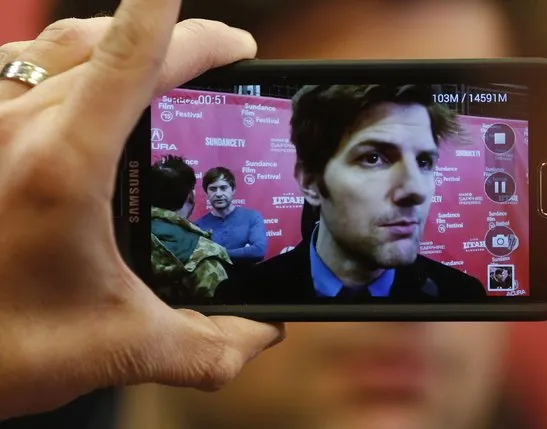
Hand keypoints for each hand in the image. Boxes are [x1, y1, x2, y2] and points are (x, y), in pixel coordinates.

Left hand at [0, 0, 283, 419]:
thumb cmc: (3, 347)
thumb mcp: (119, 347)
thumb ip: (206, 347)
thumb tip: (263, 337)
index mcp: (64, 165)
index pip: (131, 57)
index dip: (178, 18)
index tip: (228, 25)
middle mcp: (18, 126)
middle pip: (115, 41)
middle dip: (187, 39)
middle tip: (230, 52)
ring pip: (65, 41)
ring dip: (126, 32)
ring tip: (168, 50)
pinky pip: (21, 60)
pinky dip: (68, 50)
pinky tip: (83, 74)